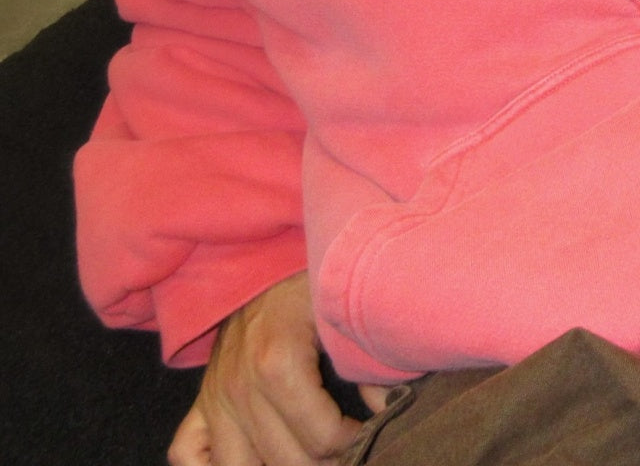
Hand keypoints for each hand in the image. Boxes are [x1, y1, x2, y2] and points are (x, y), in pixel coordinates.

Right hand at [168, 272, 362, 465]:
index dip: (353, 441)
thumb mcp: (343, 316)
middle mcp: (240, 387)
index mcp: (279, 363)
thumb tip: (386, 409)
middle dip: (325, 460)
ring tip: (309, 454)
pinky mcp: (200, 401)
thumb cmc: (308, 283)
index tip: (369, 429)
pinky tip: (253, 460)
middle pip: (285, 461)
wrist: (264, 260)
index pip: (321, 437)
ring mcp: (215, 397)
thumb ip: (369, 364)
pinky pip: (186, 453)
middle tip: (347, 448)